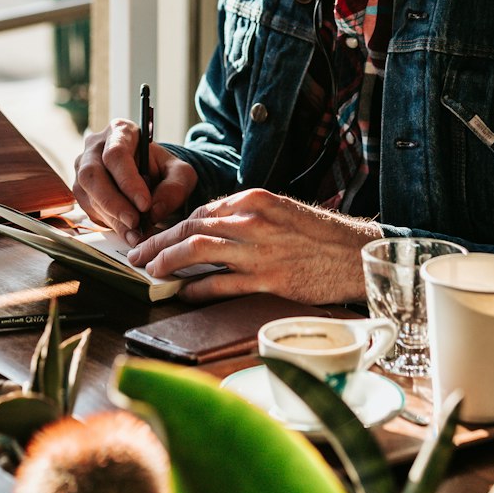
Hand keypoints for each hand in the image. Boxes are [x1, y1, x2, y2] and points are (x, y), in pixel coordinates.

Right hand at [73, 117, 198, 243]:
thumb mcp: (180, 174)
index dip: (128, 181)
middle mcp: (95, 146)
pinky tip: (127, 230)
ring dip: (111, 216)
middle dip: (114, 202)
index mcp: (120, 131)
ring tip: (135, 232)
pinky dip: (108, 222)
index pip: (116, 154)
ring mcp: (83, 167)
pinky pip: (88, 207)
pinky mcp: (82, 189)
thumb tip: (154, 210)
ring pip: (87, 193)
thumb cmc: (163, 169)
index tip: (144, 204)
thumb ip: (175, 188)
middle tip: (135, 222)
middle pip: (92, 174)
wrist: (151, 176)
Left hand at [128, 187, 380, 302]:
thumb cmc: (320, 235)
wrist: (356, 256)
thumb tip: (211, 228)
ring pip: (197, 251)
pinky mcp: (267, 280)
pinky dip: (196, 288)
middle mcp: (252, 220)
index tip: (157, 237)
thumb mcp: (282, 211)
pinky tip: (182, 293)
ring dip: (167, 262)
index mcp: (255, 199)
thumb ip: (247, 215)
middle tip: (137, 256)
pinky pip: (220, 284)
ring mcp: (258, 250)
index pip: (201, 210)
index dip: (174, 226)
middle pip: (190, 227)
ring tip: (150, 273)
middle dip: (158, 242)